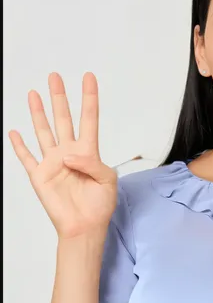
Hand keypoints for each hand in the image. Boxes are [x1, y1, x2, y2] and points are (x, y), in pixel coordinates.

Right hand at [9, 72, 117, 239]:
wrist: (84, 226)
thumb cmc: (99, 204)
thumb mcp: (107, 180)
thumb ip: (92, 163)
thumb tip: (69, 155)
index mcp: (89, 151)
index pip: (89, 118)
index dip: (89, 98)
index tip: (89, 78)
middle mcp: (69, 152)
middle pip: (63, 118)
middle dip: (59, 98)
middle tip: (55, 76)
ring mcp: (52, 162)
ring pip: (44, 131)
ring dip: (38, 113)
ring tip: (35, 93)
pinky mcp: (39, 174)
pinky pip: (26, 157)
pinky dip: (19, 145)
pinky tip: (14, 131)